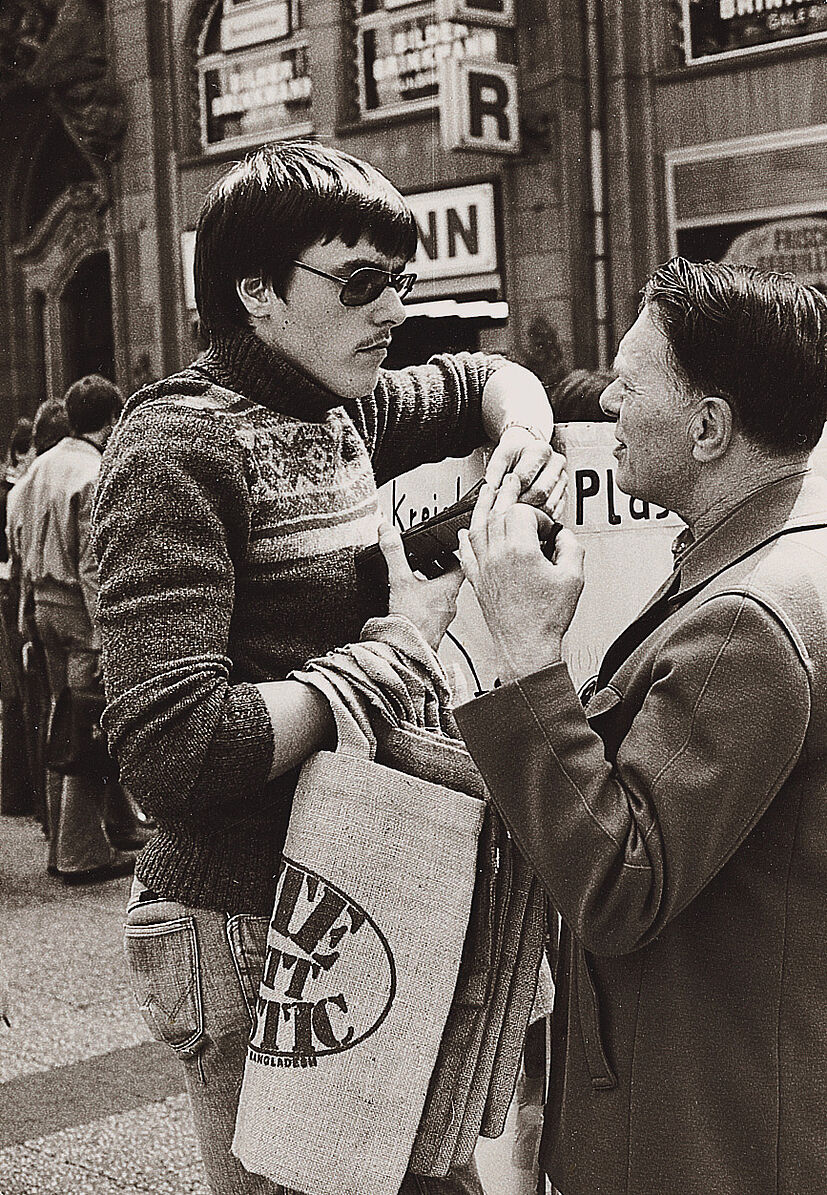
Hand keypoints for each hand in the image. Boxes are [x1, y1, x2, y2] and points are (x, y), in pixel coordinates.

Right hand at [379, 520, 464, 650]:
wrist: (406, 653)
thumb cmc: (411, 622)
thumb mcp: (400, 580)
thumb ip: (393, 553)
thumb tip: (388, 531)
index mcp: (449, 589)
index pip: (461, 564)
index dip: (454, 552)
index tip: (447, 545)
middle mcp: (450, 604)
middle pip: (450, 580)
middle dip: (439, 569)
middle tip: (428, 561)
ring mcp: (442, 619)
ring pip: (440, 597)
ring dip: (430, 588)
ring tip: (416, 581)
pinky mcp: (431, 630)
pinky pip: (431, 612)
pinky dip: (423, 604)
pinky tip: (411, 605)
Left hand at [458, 482, 584, 682]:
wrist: (525, 646)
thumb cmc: (546, 619)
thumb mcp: (574, 578)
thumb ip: (571, 547)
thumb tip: (563, 535)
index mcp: (520, 551)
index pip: (522, 513)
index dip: (538, 516)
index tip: (548, 531)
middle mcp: (497, 555)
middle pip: (497, 513)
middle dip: (509, 500)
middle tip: (513, 484)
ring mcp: (484, 567)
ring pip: (478, 527)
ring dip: (484, 509)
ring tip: (488, 494)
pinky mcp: (477, 580)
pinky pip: (465, 552)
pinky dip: (465, 538)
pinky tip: (466, 532)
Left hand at [485, 426, 567, 519]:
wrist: (527, 453)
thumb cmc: (515, 455)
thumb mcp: (500, 457)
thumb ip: (494, 472)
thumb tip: (491, 489)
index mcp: (540, 450)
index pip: (525, 477)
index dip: (510, 490)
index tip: (500, 496)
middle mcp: (556, 463)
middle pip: (540, 492)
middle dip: (521, 503)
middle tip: (508, 506)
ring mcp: (562, 479)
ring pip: (550, 505)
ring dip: (531, 512)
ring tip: (518, 509)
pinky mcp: (565, 494)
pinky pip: (555, 512)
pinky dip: (541, 517)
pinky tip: (530, 514)